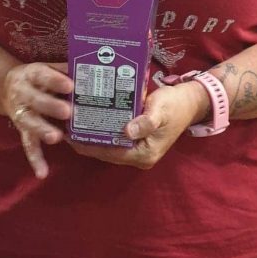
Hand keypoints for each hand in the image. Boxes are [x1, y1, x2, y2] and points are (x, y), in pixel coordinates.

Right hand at [3, 62, 72, 179]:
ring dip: (43, 130)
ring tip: (57, 137)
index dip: (55, 81)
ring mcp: (21, 113)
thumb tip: (93, 66)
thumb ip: (66, 70)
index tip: (70, 85)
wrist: (7, 87)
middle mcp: (22, 94)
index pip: (42, 75)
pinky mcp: (22, 130)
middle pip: (35, 100)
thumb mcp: (48, 68)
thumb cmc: (39, 77)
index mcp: (31, 74)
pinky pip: (28, 145)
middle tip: (68, 111)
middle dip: (50, 106)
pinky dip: (36, 159)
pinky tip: (43, 173)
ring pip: (30, 123)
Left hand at [70, 81, 206, 170]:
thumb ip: (146, 121)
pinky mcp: (136, 138)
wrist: (190, 101)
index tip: (71, 136)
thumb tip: (128, 131)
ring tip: (72, 124)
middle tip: (66, 129)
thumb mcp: (161, 111)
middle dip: (87, 141)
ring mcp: (137, 148)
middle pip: (107, 152)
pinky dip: (102, 130)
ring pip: (109, 145)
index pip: (111, 153)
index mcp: (144, 154)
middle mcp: (139, 156)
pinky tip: (89, 119)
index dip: (90, 146)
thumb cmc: (175, 105)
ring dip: (93, 136)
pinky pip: (115, 138)